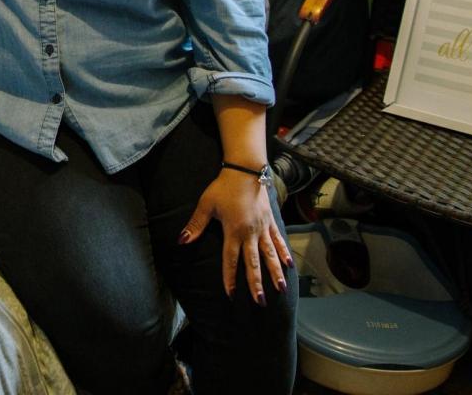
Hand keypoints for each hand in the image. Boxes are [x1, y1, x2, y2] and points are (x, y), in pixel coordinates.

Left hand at [177, 169, 291, 304]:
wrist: (245, 170)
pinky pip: (278, 240)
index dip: (230, 278)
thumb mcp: (206, 204)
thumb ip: (195, 225)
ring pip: (270, 255)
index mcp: (234, 231)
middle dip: (256, 284)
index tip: (231, 295)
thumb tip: (181, 241)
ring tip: (281, 289)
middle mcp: (250, 233)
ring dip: (275, 273)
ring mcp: (263, 228)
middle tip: (261, 302)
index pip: (230, 260)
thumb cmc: (223, 187)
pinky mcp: (270, 221)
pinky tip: (290, 266)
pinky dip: (284, 253)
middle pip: (253, 263)